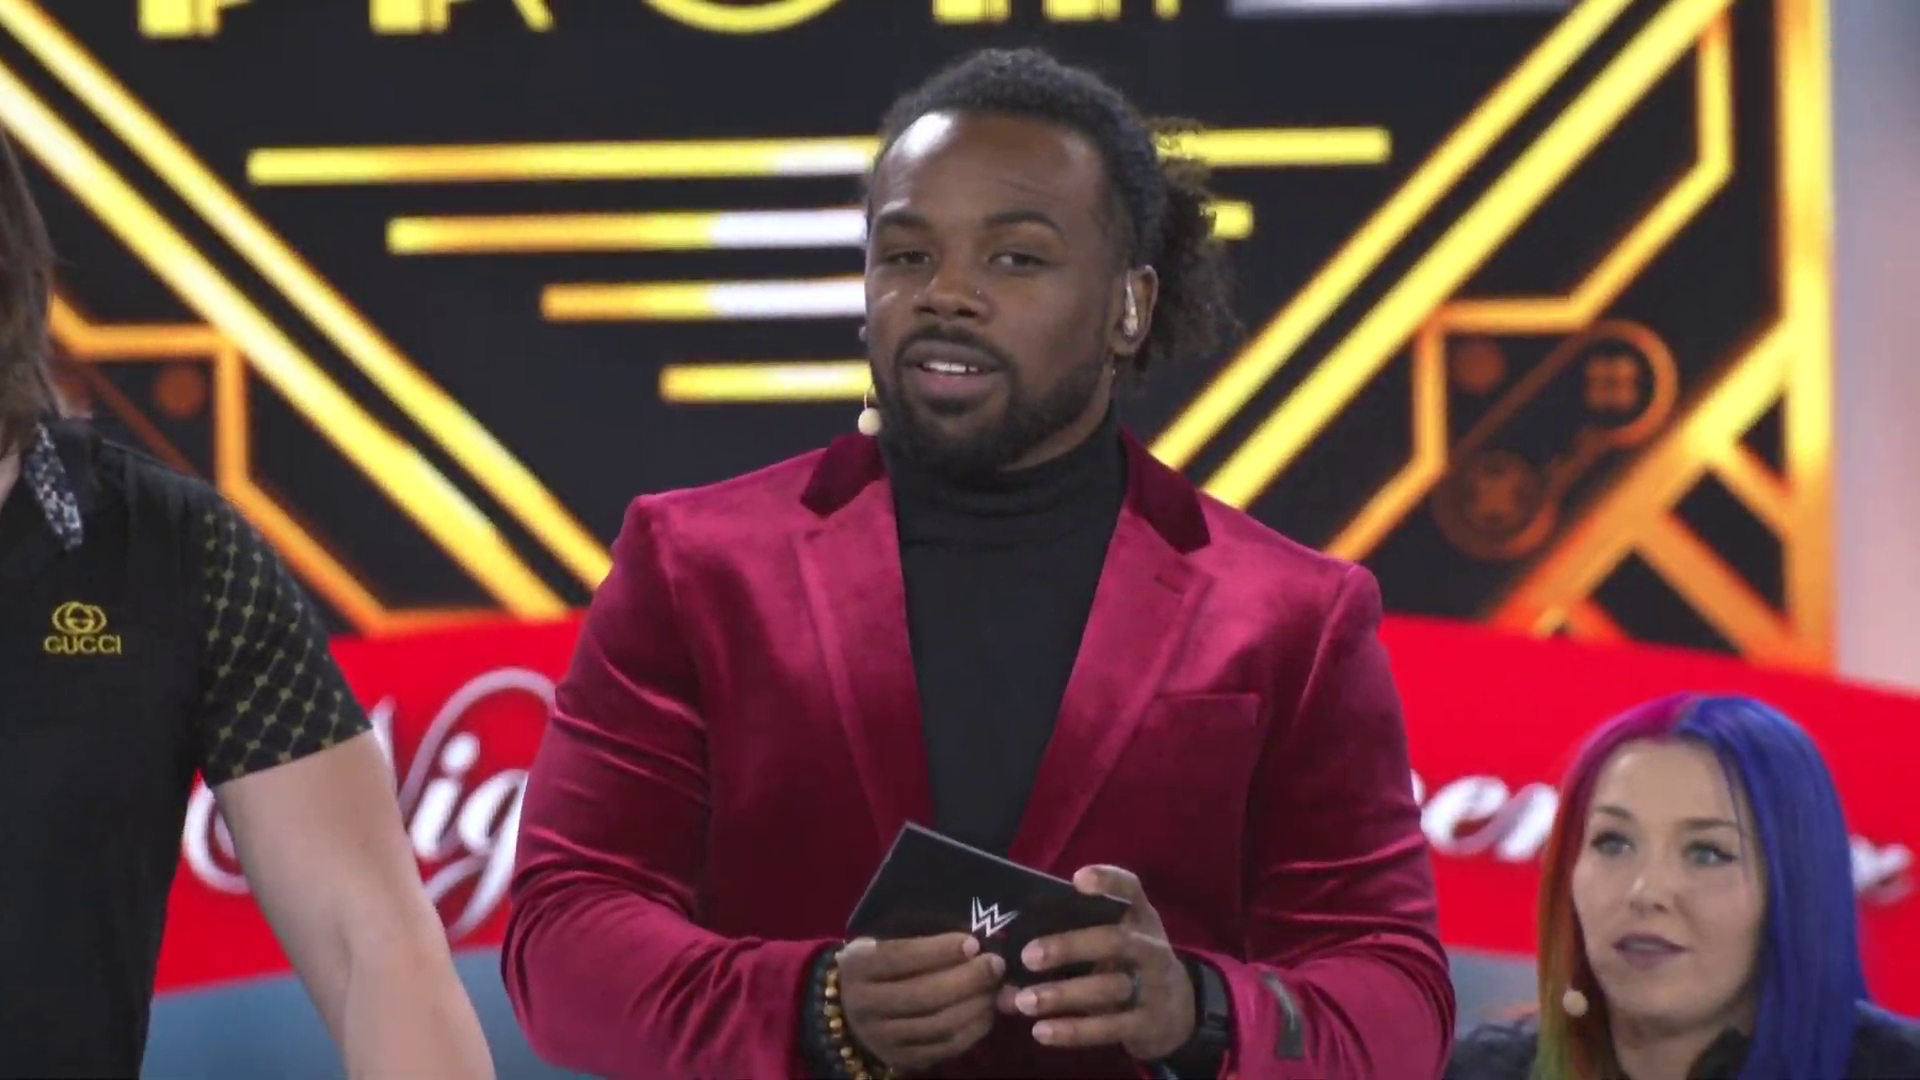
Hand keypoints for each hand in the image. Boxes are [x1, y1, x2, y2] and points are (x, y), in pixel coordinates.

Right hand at [837, 933, 1004, 1073]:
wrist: (850, 1011)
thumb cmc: (878, 967)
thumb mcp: (882, 944)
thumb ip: (917, 940)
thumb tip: (973, 943)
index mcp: (857, 967)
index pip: (899, 957)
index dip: (938, 951)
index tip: (972, 943)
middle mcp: (864, 1005)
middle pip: (922, 995)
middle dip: (967, 979)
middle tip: (995, 965)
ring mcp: (881, 1038)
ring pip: (937, 1024)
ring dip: (974, 1006)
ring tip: (995, 989)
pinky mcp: (901, 1059)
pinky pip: (943, 1048)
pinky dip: (972, 1031)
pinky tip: (987, 1013)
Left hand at [1000, 865, 1195, 1061]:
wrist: (1178, 1009)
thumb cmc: (1130, 962)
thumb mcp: (1118, 938)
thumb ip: (1073, 937)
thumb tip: (1007, 953)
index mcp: (1139, 917)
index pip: (1130, 889)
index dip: (1108, 882)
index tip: (1078, 880)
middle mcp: (1150, 947)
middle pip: (1115, 942)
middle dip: (1071, 947)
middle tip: (1028, 956)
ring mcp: (1153, 987)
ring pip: (1108, 989)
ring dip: (1063, 995)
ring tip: (1024, 1001)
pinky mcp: (1147, 1023)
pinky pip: (1108, 1028)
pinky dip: (1073, 1031)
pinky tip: (1041, 1031)